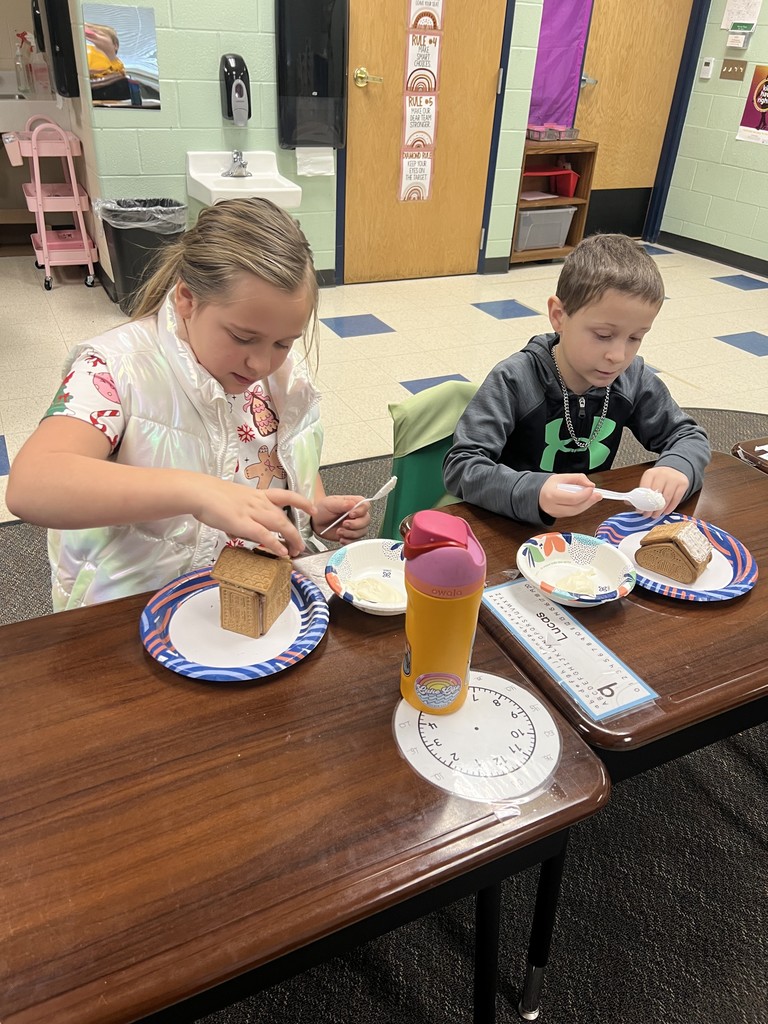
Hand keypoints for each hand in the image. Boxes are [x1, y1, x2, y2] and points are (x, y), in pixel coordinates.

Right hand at [191, 478, 314, 556]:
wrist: (199, 491)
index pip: (285, 495)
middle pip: (284, 517)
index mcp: (256, 495)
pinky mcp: (243, 523)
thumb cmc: (210, 495)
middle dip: (295, 532)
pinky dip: (275, 544)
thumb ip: (241, 514)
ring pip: (280, 525)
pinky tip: (281, 552)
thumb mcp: (233, 501)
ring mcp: (252, 512)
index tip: (312, 508)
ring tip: (296, 550)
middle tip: (300, 545)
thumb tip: (239, 529)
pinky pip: (264, 535)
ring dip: (291, 539)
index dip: (301, 501)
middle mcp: (258, 502)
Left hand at [312, 494, 370, 543]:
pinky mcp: (351, 535)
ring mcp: (355, 525)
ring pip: (362, 531)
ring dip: (351, 533)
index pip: (365, 505)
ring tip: (339, 531)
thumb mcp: (330, 503)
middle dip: (356, 524)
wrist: (315, 521)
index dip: (361, 511)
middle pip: (366, 520)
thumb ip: (342, 503)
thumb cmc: (322, 509)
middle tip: (344, 524)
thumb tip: (352, 504)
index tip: (351, 514)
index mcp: (353, 503)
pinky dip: (349, 541)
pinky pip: (356, 540)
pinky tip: (341, 538)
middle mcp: (357, 514)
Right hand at [539, 473, 603, 518]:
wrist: (536, 494)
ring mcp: (555, 514)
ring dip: (587, 505)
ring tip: (594, 497)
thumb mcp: (562, 476)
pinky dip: (581, 507)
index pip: (572, 498)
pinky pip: (573, 513)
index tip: (592, 488)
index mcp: (551, 495)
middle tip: (598, 495)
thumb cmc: (548, 485)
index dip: (585, 494)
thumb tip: (590, 485)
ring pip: (576, 512)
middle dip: (589, 501)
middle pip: (576, 508)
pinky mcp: (559, 516)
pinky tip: (586, 501)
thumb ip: (578, 478)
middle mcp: (553, 507)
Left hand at [639, 466, 688, 517]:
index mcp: (650, 474)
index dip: (641, 501)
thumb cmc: (658, 479)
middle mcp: (662, 474)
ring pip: (666, 498)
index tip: (639, 510)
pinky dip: (670, 507)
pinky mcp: (683, 484)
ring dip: (660, 510)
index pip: (645, 489)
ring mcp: (674, 478)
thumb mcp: (648, 482)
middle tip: (647, 515)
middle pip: (655, 495)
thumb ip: (639, 492)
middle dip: (650, 508)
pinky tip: (665, 512)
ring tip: (655, 515)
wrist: (674, 470)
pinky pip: (676, 499)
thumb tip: (628, 502)